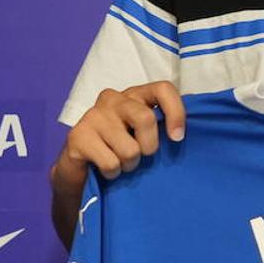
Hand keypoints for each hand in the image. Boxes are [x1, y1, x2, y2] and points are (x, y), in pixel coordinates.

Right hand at [50, 81, 186, 198]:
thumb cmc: (122, 149)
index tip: (178, 138)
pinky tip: (106, 169)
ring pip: (129, 149)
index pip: (163, 88)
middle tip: (142, 156)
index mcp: (135, 95)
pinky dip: (113, 173)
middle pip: (145, 119)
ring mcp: (93, 115)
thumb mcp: (145, 134)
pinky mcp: (78, 136)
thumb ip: (163, 127)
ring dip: (130, 165)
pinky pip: (111, 163)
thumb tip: (186, 136)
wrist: (81, 170)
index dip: (176, 112)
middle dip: (149, 147)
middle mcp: (113, 98)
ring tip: (121, 163)